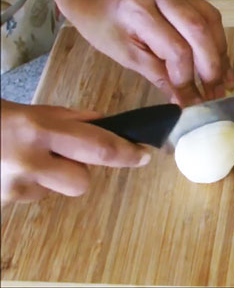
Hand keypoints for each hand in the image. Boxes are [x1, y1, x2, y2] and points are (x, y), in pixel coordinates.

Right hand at [1, 100, 150, 203]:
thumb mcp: (29, 109)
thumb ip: (69, 118)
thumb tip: (105, 122)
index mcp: (39, 128)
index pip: (99, 146)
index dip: (127, 153)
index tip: (144, 156)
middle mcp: (29, 159)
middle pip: (82, 180)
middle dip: (79, 169)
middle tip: (59, 153)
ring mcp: (14, 184)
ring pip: (56, 190)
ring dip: (51, 178)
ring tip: (24, 157)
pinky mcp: (3, 200)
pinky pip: (33, 196)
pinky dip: (29, 185)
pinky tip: (9, 167)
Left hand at [57, 0, 233, 105]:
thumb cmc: (99, 22)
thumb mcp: (122, 53)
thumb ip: (157, 74)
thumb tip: (184, 100)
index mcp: (138, 11)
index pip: (176, 49)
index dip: (187, 78)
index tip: (192, 102)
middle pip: (200, 31)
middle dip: (212, 67)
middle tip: (216, 93)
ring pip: (210, 21)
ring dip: (220, 53)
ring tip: (224, 80)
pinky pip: (209, 15)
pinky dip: (216, 40)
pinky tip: (221, 61)